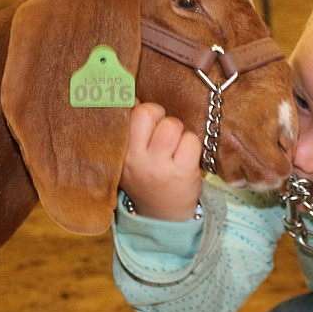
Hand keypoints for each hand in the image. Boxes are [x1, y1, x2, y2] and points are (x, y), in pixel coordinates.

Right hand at [118, 102, 202, 220]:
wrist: (163, 216)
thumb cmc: (147, 177)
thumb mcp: (130, 157)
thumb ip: (130, 130)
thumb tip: (132, 96)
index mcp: (120, 152)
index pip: (125, 113)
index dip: (138, 107)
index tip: (142, 111)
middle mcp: (136, 159)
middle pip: (148, 112)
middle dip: (159, 115)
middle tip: (161, 131)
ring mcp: (159, 166)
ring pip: (172, 125)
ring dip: (178, 131)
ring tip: (174, 146)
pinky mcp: (182, 172)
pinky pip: (191, 140)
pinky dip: (192, 145)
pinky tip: (185, 158)